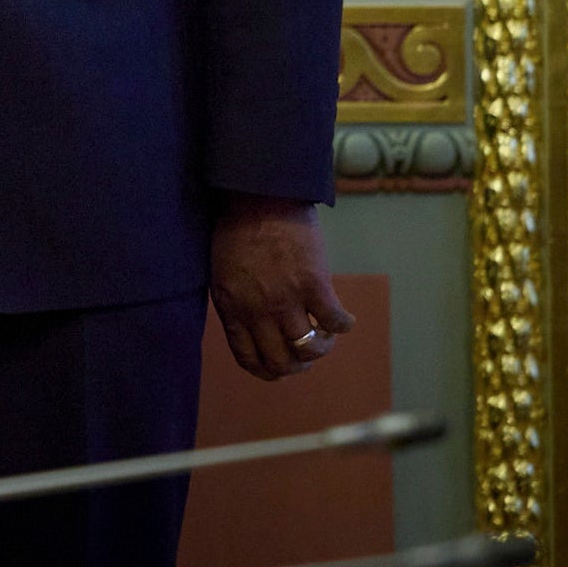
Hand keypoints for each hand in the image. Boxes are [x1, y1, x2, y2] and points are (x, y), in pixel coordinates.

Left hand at [209, 192, 355, 381]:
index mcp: (231, 307)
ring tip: (325, 335)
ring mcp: (285, 299)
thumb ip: (237, 302)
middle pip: (281, 362)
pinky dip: (342, 326)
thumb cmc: (238, 229)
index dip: (268, 370)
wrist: (259, 196)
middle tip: (307, 354)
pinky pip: (334, 322)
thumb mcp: (223, 272)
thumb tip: (255, 328)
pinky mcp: (313, 285)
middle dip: (297, 366)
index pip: (248, 358)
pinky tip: (344, 319)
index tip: (281, 367)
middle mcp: (256, 310)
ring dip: (322, 348)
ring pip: (309, 350)